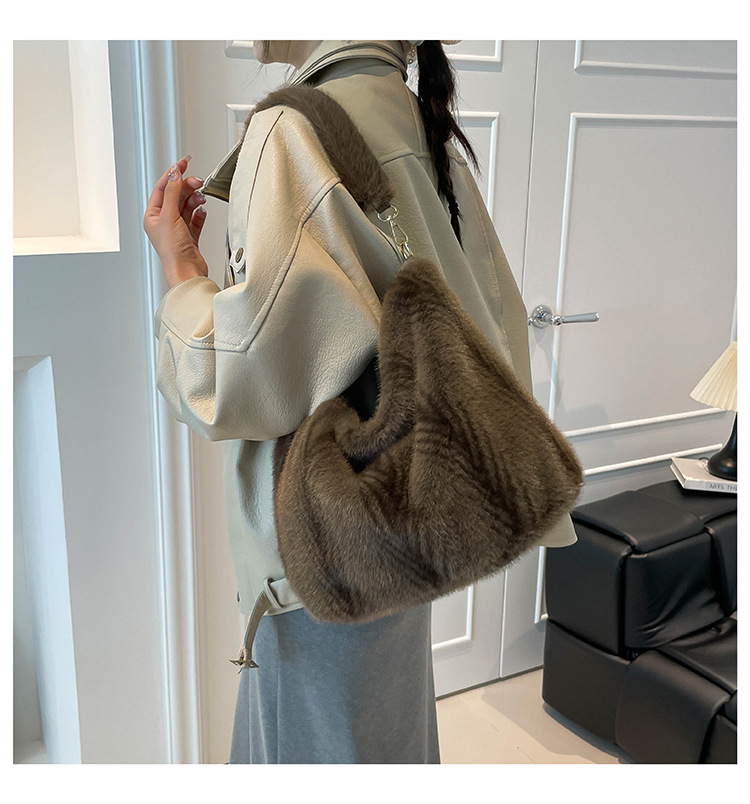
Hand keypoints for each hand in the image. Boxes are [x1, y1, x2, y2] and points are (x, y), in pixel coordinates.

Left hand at [144, 155, 208, 287]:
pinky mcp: (190, 237)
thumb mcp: (170, 215)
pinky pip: (196, 219)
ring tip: (201, 198)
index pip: (163, 188)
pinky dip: (200, 214)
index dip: (173, 174)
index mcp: (153, 216)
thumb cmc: (173, 251)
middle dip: (187, 187)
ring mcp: (177, 229)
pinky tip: (202, 212)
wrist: (187, 271)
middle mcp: (164, 221)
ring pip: (187, 206)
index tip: (184, 163)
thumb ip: (173, 192)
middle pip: (176, 195)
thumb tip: (174, 173)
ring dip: (195, 199)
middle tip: (198, 181)